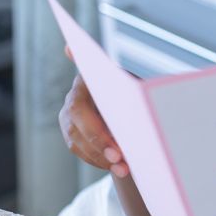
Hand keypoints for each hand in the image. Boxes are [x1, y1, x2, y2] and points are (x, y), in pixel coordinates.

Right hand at [59, 46, 129, 176]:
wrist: (133, 125)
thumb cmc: (139, 104)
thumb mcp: (141, 94)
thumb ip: (137, 91)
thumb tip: (148, 88)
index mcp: (93, 79)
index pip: (83, 70)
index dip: (76, 57)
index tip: (71, 46)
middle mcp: (74, 95)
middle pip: (79, 116)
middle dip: (98, 139)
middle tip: (119, 156)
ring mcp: (67, 116)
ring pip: (77, 137)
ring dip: (100, 155)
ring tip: (123, 169)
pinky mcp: (70, 134)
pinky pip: (79, 150)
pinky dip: (97, 160)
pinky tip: (116, 168)